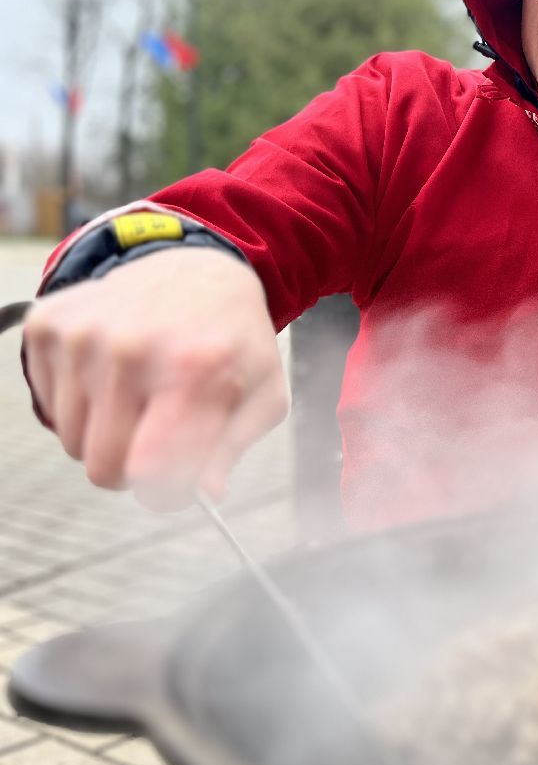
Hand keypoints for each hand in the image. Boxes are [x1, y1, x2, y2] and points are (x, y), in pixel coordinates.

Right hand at [23, 248, 289, 510]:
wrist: (197, 272)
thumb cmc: (234, 342)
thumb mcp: (262, 394)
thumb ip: (233, 448)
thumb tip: (202, 492)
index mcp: (193, 368)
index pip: (151, 471)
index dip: (164, 492)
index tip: (177, 484)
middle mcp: (131, 348)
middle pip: (103, 467)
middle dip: (133, 468)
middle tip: (158, 438)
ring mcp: (82, 334)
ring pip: (72, 442)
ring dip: (106, 435)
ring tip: (141, 398)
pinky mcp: (48, 326)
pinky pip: (50, 408)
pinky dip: (81, 405)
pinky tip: (114, 375)